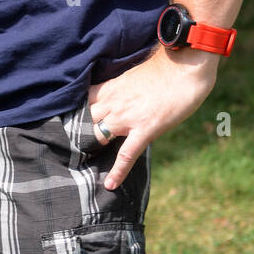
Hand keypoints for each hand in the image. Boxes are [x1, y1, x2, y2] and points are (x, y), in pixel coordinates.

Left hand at [88, 46, 218, 189]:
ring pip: (99, 135)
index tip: (69, 123)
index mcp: (111, 86)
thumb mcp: (135, 74)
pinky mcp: (144, 130)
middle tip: (75, 147)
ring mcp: (127, 117)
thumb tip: (120, 96)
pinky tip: (110, 185)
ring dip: (94, 147)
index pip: (84, 101)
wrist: (183, 69)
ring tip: (86, 163)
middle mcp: (114, 102)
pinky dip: (118, 171)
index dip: (77, 113)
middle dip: (80, 132)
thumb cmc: (164, 68)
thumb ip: (122, 88)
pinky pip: (126, 155)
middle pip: (87, 120)